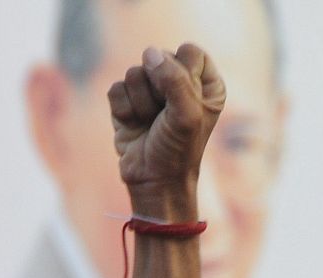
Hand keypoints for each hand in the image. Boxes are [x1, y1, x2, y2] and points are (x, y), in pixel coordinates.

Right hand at [110, 44, 225, 213]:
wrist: (154, 181)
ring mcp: (150, 90)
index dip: (183, 73)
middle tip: (165, 117)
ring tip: (151, 124)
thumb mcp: (188, 115)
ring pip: (134, 72)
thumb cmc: (179, 150)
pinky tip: (135, 125)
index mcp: (205, 83)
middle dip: (158, 89)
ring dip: (141, 103)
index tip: (186, 101)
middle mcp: (179, 82)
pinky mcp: (126, 100)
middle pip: (158, 58)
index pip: (190, 52)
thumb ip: (175, 79)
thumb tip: (150, 53)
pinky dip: (124, 109)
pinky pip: (116, 88)